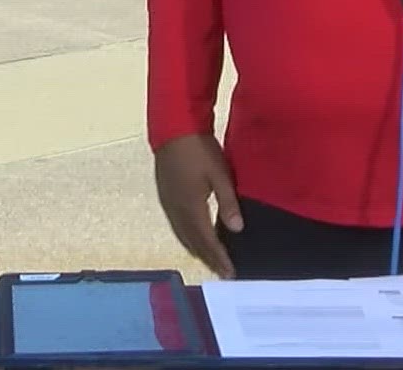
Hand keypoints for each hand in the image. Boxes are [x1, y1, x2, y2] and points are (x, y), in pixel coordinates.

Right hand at [153, 133, 240, 278]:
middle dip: (208, 259)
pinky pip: (177, 226)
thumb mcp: (220, 174)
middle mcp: (176, 211)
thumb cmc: (199, 149)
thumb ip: (228, 203)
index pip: (207, 241)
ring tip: (212, 259)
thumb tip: (236, 230)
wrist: (172, 128)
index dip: (219, 258)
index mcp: (191, 207)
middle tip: (223, 272)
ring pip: (183, 236)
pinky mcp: (165, 196)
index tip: (230, 274)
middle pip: (193, 243)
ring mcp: (168, 204)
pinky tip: (196, 236)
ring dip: (197, 250)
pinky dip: (188, 238)